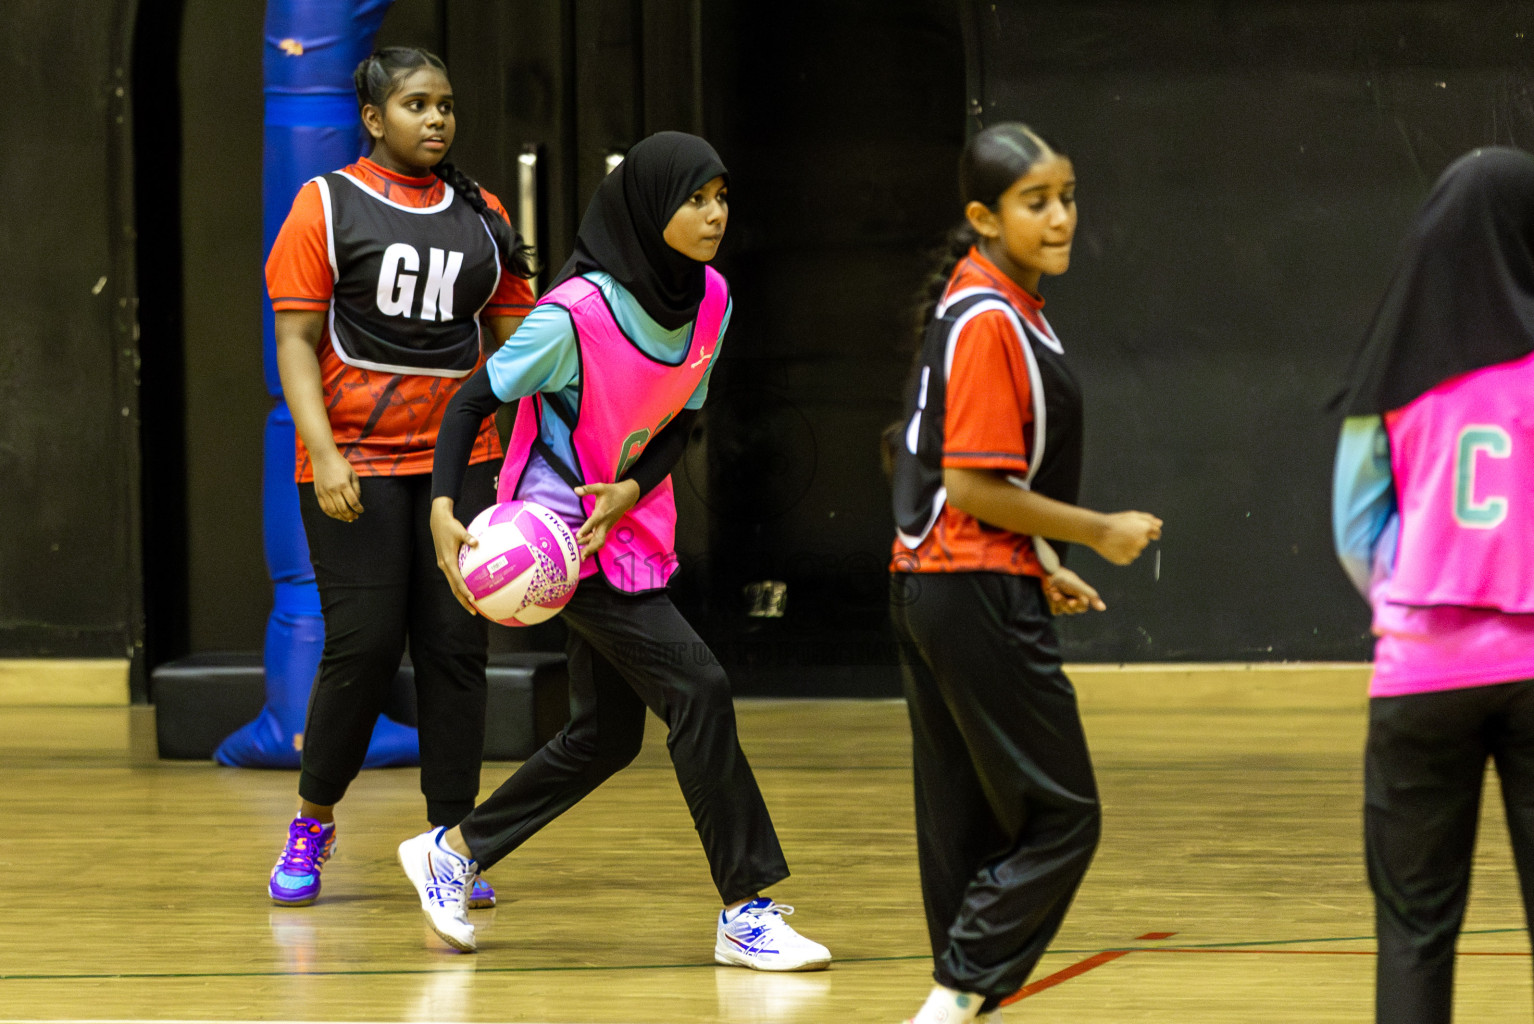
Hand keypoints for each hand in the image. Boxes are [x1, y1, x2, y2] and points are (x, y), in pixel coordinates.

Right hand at [313, 451, 362, 521]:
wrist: (323, 457)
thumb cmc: (340, 465)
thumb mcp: (353, 474)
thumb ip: (356, 488)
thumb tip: (357, 502)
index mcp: (344, 484)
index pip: (353, 502)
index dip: (358, 509)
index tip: (361, 511)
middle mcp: (333, 490)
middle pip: (343, 509)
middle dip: (351, 515)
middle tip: (355, 517)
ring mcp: (324, 492)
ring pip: (333, 511)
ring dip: (341, 517)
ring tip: (347, 518)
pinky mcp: (318, 493)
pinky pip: (324, 508)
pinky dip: (331, 514)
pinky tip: (337, 515)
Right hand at [430, 497, 478, 614]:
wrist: (438, 521)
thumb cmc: (450, 525)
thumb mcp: (460, 530)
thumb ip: (468, 538)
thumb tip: (476, 542)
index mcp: (448, 561)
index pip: (457, 580)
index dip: (464, 590)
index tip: (473, 598)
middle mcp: (444, 566)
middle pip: (454, 588)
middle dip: (463, 601)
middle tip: (473, 611)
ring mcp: (444, 565)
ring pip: (453, 585)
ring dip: (461, 596)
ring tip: (472, 606)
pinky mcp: (446, 563)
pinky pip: (453, 578)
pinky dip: (460, 586)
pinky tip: (469, 590)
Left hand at [573, 479, 640, 559]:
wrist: (627, 497)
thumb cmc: (612, 492)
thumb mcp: (601, 487)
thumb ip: (588, 489)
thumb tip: (575, 490)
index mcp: (602, 512)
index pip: (593, 522)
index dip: (586, 529)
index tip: (577, 536)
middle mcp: (604, 522)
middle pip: (599, 539)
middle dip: (590, 548)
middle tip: (582, 556)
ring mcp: (606, 527)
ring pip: (599, 541)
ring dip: (591, 549)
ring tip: (581, 557)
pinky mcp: (606, 528)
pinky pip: (599, 539)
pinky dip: (592, 545)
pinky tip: (584, 550)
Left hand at [1043, 567, 1105, 614]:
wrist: (1049, 571)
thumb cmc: (1065, 577)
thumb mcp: (1080, 586)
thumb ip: (1092, 596)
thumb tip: (1104, 608)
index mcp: (1081, 595)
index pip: (1082, 608)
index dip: (1077, 605)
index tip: (1071, 601)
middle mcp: (1073, 599)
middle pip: (1072, 610)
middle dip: (1064, 602)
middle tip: (1057, 594)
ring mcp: (1063, 602)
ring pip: (1063, 610)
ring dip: (1057, 601)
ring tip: (1053, 591)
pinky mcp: (1054, 604)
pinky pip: (1055, 611)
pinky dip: (1052, 603)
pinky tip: (1050, 593)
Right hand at [1093, 511, 1161, 565]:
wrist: (1098, 531)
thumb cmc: (1115, 522)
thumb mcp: (1132, 516)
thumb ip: (1148, 519)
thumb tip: (1160, 524)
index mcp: (1144, 530)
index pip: (1156, 534)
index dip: (1148, 531)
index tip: (1137, 530)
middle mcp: (1141, 542)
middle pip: (1144, 542)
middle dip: (1137, 538)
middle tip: (1124, 533)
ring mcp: (1133, 552)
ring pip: (1136, 551)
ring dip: (1130, 547)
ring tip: (1118, 540)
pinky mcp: (1125, 560)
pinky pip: (1128, 558)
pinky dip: (1123, 553)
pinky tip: (1116, 547)